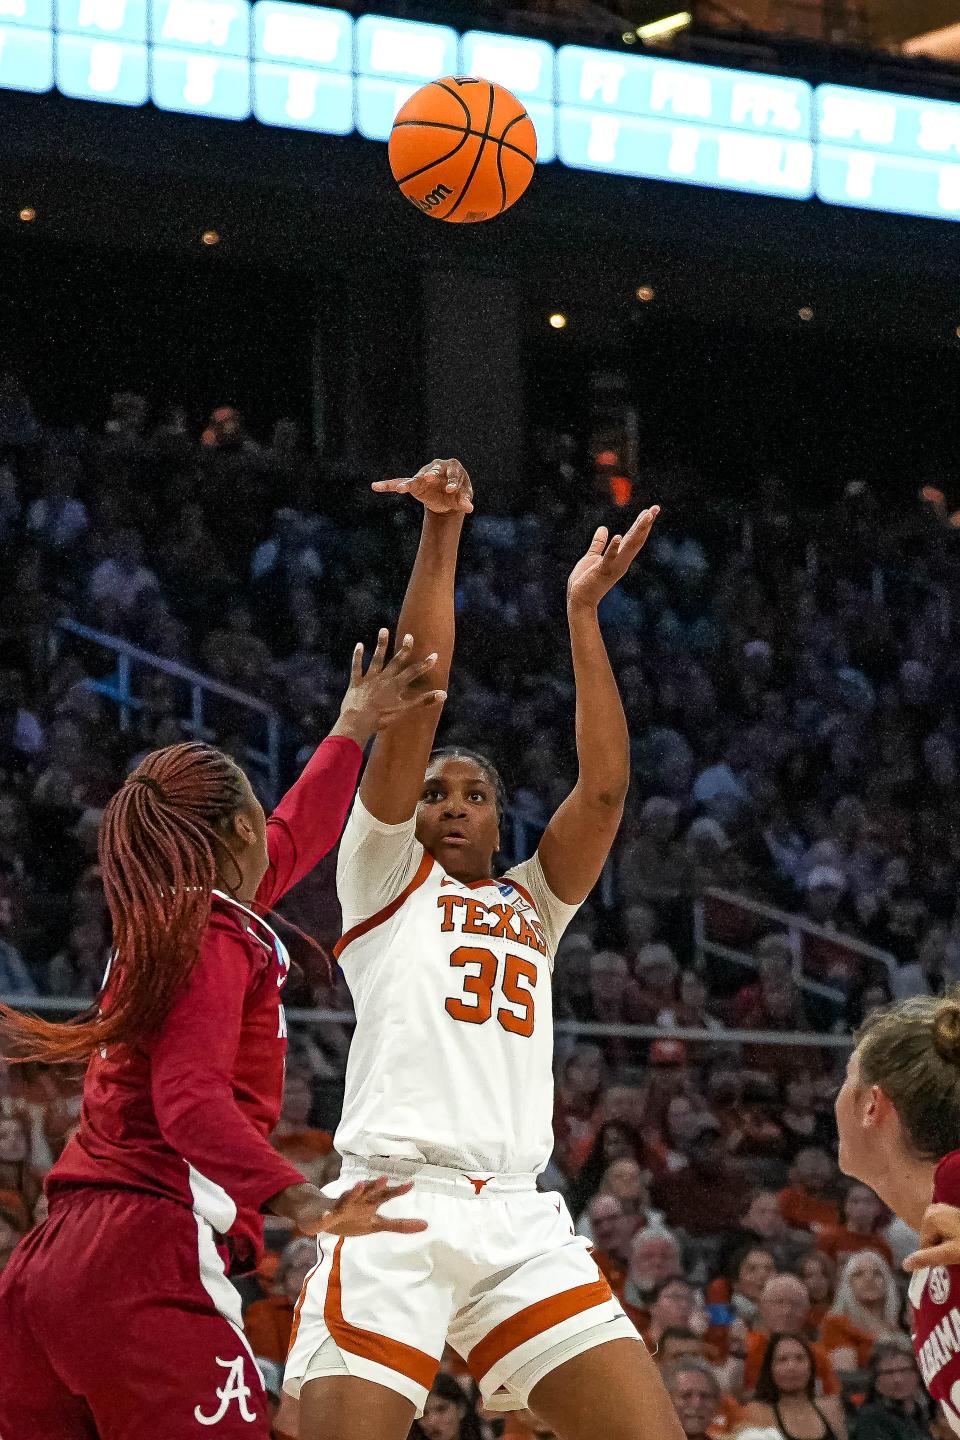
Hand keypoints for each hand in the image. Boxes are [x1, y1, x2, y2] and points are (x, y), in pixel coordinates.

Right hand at [295, 1178, 426, 1238]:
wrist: (321, 1215)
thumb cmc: (352, 1217)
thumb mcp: (376, 1224)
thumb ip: (400, 1225)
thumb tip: (427, 1226)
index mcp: (370, 1204)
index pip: (386, 1196)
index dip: (398, 1191)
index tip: (411, 1184)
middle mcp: (358, 1201)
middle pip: (367, 1193)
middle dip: (376, 1186)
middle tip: (385, 1179)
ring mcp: (342, 1206)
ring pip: (348, 1197)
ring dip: (354, 1192)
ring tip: (360, 1185)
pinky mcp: (327, 1215)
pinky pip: (327, 1215)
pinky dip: (327, 1215)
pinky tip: (326, 1216)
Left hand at [331, 630, 444, 747]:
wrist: (358, 720)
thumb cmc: (383, 717)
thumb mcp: (405, 709)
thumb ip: (424, 700)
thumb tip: (444, 694)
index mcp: (396, 685)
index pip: (414, 672)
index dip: (425, 664)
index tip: (435, 655)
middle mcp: (384, 678)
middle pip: (396, 661)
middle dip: (404, 649)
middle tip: (409, 636)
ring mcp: (369, 679)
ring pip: (377, 659)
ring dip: (381, 645)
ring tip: (384, 630)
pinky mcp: (356, 683)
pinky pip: (357, 667)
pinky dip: (358, 656)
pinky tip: (360, 644)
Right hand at [371, 458, 473, 514]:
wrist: (448, 497)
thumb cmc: (458, 493)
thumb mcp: (463, 497)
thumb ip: (464, 501)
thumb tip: (469, 509)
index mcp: (452, 467)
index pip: (453, 473)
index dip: (453, 481)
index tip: (451, 490)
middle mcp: (436, 467)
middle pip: (434, 470)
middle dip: (432, 474)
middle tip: (429, 477)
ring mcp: (423, 475)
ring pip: (415, 478)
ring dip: (409, 484)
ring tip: (402, 489)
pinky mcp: (414, 484)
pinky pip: (399, 483)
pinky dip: (388, 485)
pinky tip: (375, 486)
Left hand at [566, 506, 659, 610]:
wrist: (580, 600)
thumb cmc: (585, 580)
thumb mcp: (592, 557)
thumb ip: (599, 544)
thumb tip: (604, 528)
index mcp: (619, 557)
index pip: (633, 538)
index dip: (642, 524)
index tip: (651, 510)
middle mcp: (621, 561)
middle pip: (636, 539)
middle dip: (646, 523)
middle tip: (655, 508)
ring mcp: (613, 566)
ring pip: (629, 546)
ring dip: (638, 530)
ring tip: (646, 516)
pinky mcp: (602, 570)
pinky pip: (609, 557)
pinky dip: (614, 548)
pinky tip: (617, 536)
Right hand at [903, 1202, 959, 1270]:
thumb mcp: (950, 1254)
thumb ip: (927, 1258)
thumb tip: (904, 1265)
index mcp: (930, 1217)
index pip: (924, 1246)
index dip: (937, 1257)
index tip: (952, 1259)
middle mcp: (934, 1209)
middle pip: (931, 1239)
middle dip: (943, 1250)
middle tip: (958, 1254)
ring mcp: (944, 1209)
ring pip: (939, 1237)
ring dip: (949, 1246)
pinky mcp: (952, 1212)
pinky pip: (946, 1230)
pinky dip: (954, 1240)